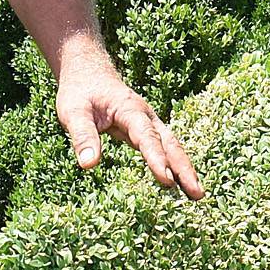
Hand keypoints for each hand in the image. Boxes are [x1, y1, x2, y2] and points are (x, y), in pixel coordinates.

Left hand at [56, 41, 204, 198]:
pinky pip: (164, 148)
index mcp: (130, 110)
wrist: (87, 74)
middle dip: (184, 168)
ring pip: (171, 147)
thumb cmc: (79, 93)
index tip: (166, 180)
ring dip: (184, 169)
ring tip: (197, 195)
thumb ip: (82, 136)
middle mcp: (145, 117)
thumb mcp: (73, 113)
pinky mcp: (145, 131)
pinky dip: (175, 165)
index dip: (157, 158)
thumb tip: (88, 165)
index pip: (146, 137)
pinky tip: (181, 183)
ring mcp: (148, 124)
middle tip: (197, 194)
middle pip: (170, 143)